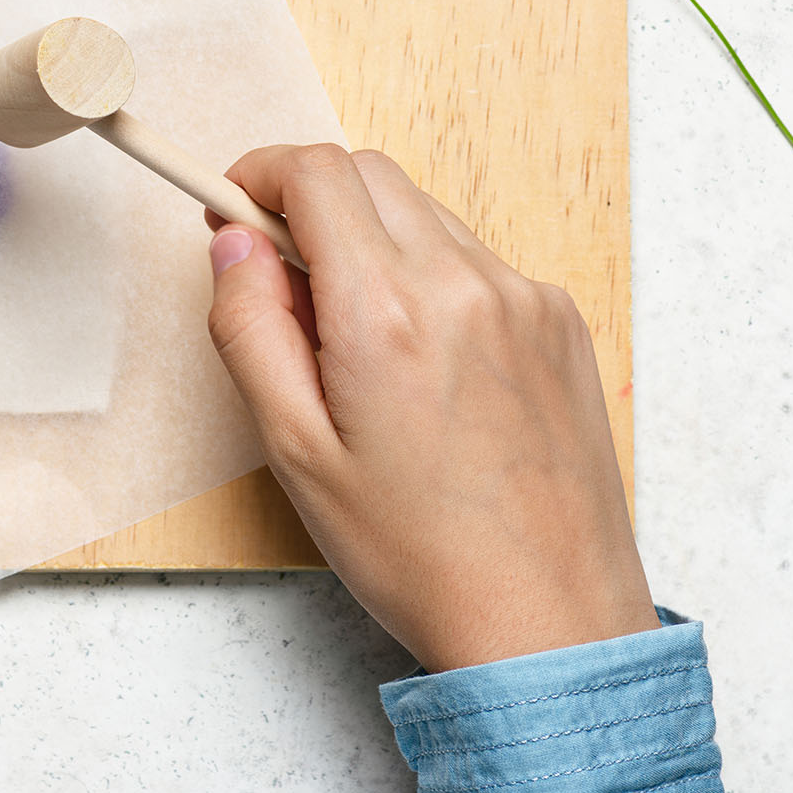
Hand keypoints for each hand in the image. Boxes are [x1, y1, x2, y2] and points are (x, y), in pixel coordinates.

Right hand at [205, 145, 656, 673]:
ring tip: (355, 339)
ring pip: (423, 213)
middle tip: (280, 277)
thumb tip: (234, 242)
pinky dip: (431, 277)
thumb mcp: (293, 450)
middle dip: (309, 202)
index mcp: (388, 312)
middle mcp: (465, 283)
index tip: (233, 210)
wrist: (549, 620)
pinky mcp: (559, 321)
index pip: (315, 171)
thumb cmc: (417, 552)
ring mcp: (524, 297)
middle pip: (368, 174)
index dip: (258, 176)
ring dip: (372, 239)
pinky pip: (475, 260)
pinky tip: (422, 364)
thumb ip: (249, 327)